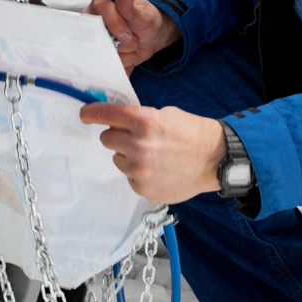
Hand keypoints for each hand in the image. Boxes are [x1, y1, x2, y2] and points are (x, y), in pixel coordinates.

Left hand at [79, 102, 225, 204]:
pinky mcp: (144, 188)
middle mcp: (138, 146)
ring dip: (129, 156)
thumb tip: (115, 122)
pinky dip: (140, 173)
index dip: (92, 113)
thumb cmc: (192, 133)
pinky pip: (130, 177)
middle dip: (117, 136)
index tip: (85, 114)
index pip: (106, 115)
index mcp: (144, 121)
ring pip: (117, 160)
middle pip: (107, 139)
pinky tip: (159, 169)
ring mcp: (140, 170)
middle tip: (135, 137)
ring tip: (154, 156)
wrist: (215, 159)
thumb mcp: (165, 114)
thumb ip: (138, 118)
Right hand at [84, 0, 179, 74]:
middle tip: (134, 38)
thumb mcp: (144, 14)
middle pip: (99, 35)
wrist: (153, 37)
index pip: (100, 7)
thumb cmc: (146, 19)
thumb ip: (132, 9)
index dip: (114, 22)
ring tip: (133, 45)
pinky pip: (108, 65)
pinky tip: (130, 55)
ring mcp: (94, 39)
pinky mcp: (100, 55)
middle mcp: (93, 20)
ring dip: (125, 53)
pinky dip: (124, 63)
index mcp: (102, 1)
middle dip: (122, 42)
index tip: (128, 33)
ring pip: (105, 53)